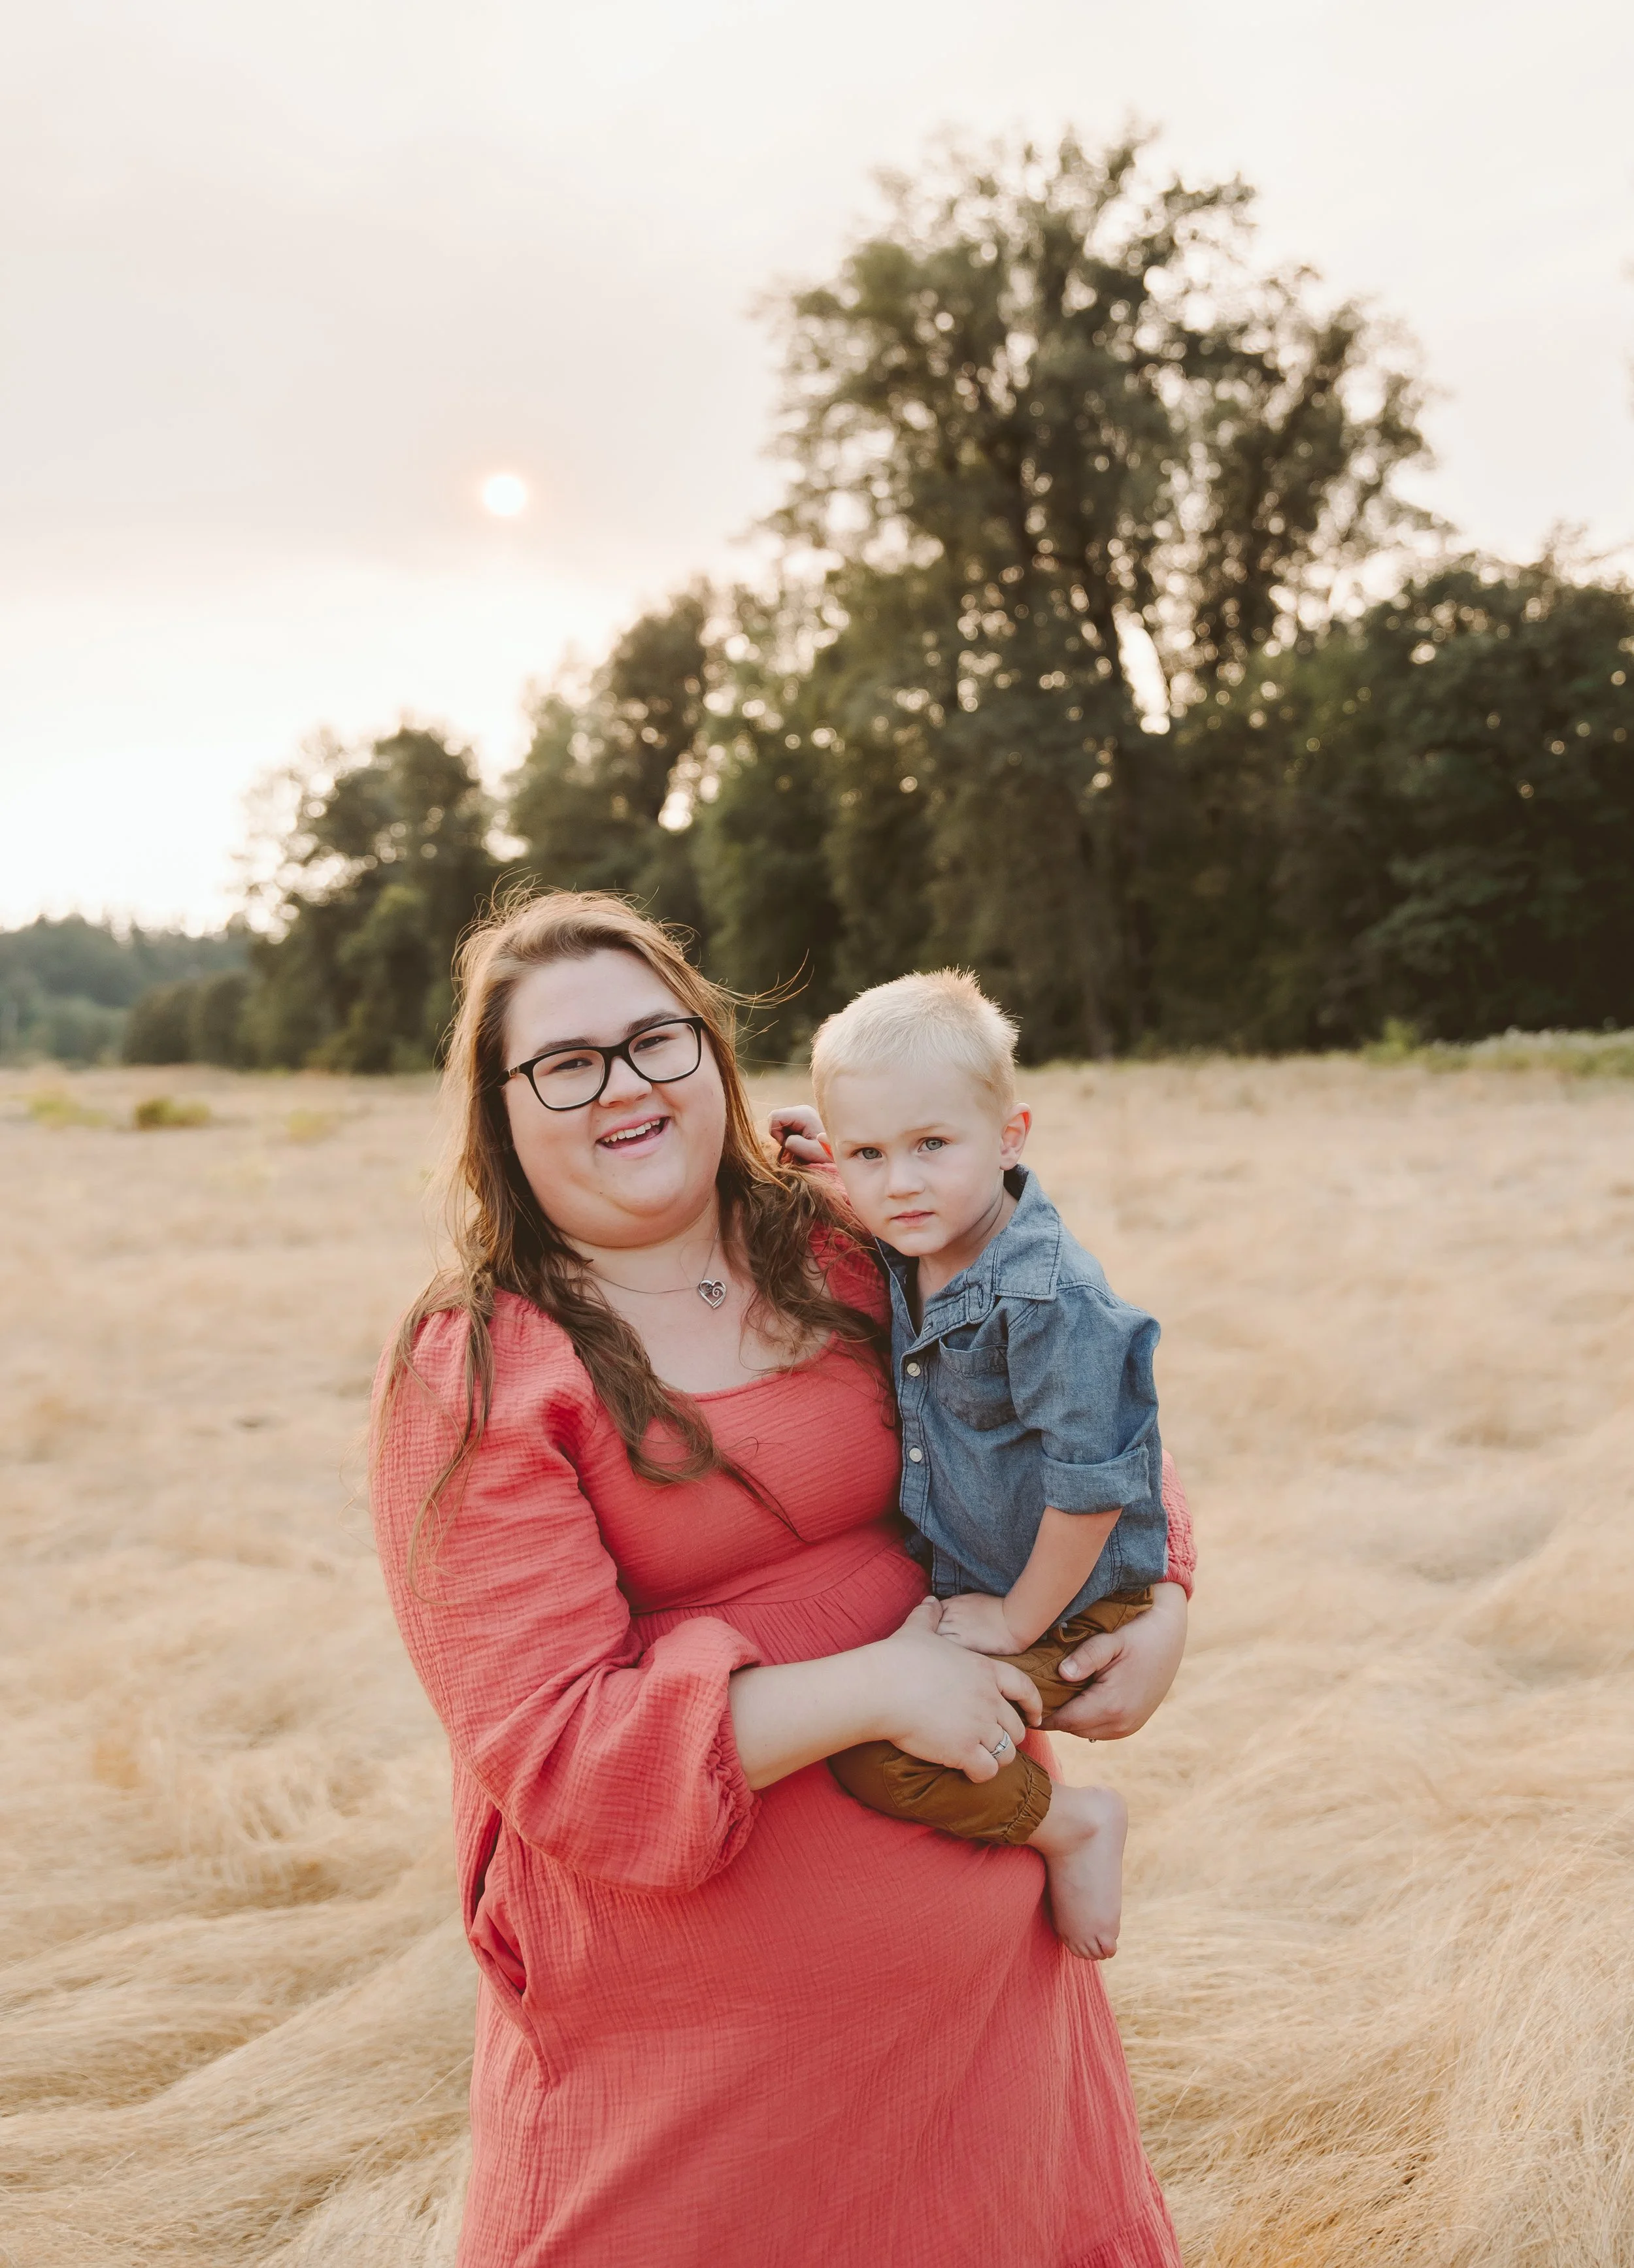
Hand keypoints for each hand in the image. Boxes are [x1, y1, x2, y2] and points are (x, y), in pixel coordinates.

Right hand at [767, 1103, 830, 1164]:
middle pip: (776, 1119)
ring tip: (801, 1146)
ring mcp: (802, 1113)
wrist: (843, 1150)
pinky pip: (787, 1127)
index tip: (788, 1144)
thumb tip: (786, 1140)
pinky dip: (790, 1137)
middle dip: (780, 1136)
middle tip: (795, 1147)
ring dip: (786, 1137)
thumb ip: (795, 1144)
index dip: (776, 1133)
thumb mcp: (812, 1152)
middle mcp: (801, 1110)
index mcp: (803, 1114)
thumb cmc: (828, 1152)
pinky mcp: (803, 1119)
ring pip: (780, 1124)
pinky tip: (802, 1143)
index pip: (774, 1117)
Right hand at [870, 1599, 1042, 1781]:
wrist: (880, 1688)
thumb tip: (930, 1601)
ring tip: (981, 1758)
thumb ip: (930, 1616)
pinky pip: (988, 1771)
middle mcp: (988, 1699)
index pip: (1024, 1688)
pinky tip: (969, 1771)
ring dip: (997, 1758)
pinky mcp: (963, 1750)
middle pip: (1017, 1727)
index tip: (1035, 1716)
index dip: (1034, 1704)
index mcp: (984, 1670)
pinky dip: (982, 1774)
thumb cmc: (897, 1658)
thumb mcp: (918, 1629)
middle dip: (1008, 1736)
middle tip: (993, 1741)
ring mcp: (978, 1726)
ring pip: (1007, 1753)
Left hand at [934, 1591, 1026, 1656]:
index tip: (930, 1636)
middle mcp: (951, 1614)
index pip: (930, 1614)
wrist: (1014, 1620)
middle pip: (927, 1627)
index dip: (928, 1626)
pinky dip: (941, 1655)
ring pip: (933, 1638)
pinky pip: (944, 1649)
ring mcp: (955, 1628)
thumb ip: (958, 1604)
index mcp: (953, 1603)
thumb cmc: (998, 1609)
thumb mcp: (975, 1599)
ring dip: (931, 1648)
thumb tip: (950, 1608)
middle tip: (927, 1652)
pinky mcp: (963, 1642)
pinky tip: (943, 1664)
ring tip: (933, 1661)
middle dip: (926, 1638)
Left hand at [1043, 1583, 1186, 1740]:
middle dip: (1053, 1716)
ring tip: (1052, 1697)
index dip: (1042, 1714)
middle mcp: (1121, 1723)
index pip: (1064, 1721)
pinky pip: (1100, 1730)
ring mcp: (1129, 1727)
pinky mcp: (1133, 1725)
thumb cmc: (1139, 1634)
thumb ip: (1087, 1657)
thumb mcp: (1112, 1640)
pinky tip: (1076, 1699)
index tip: (1022, 1703)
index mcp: (1112, 1705)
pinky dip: (1085, 1720)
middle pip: (1072, 1729)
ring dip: (1070, 1719)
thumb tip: (1062, 1674)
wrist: (1171, 1638)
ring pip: (1085, 1732)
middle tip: (1033, 1698)